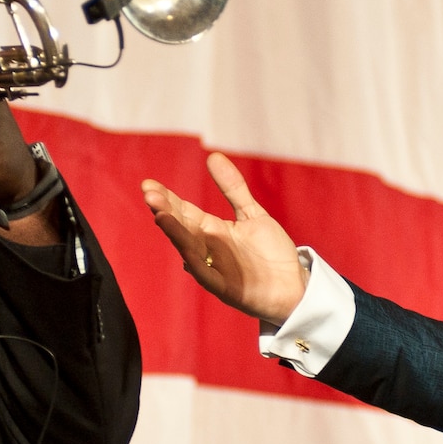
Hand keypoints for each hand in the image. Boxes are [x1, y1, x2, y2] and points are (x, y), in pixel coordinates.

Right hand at [141, 153, 307, 325]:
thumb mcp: (252, 214)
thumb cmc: (271, 252)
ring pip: (189, 249)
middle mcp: (207, 248)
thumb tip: (213, 156)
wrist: (294, 285)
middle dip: (165, 210)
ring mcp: (214, 268)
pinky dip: (196, 264)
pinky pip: (206, 275)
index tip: (148, 184)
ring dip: (175, 234)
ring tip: (160, 215)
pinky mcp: (224, 287)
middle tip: (149, 193)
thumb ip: (233, 188)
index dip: (167, 198)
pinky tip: (185, 254)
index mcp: (211, 230)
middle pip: (182, 226)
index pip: (184, 211)